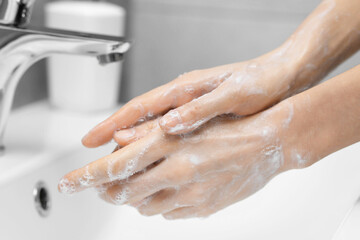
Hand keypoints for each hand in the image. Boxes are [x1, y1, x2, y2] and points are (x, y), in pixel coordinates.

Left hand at [59, 99, 310, 218]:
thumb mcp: (188, 120)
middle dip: (106, 190)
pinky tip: (165, 189)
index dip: (85, 177)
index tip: (68, 184)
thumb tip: (119, 140)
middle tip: (102, 184)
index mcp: (168, 146)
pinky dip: (158, 203)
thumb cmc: (233, 124)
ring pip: (144, 207)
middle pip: (123, 193)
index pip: (113, 168)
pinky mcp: (203, 209)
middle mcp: (176, 175)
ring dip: (133, 196)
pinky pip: (169, 213)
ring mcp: (191, 197)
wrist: (271, 143)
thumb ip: (149, 133)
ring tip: (137, 182)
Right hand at [82, 44, 303, 147]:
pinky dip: (154, 145)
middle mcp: (182, 98)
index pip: (139, 108)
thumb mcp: (232, 95)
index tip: (91, 140)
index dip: (113, 125)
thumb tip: (168, 125)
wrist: (281, 78)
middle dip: (114, 137)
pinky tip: (150, 157)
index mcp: (185, 89)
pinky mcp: (199, 117)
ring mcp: (189, 107)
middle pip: (139, 119)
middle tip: (93, 157)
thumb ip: (200, 109)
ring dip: (131, 144)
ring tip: (115, 163)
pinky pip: (169, 133)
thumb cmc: (259, 82)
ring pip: (152, 128)